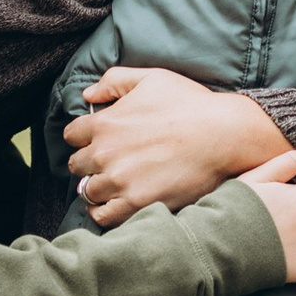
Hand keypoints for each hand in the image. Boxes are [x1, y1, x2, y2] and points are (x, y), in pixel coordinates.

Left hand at [66, 63, 289, 221]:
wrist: (224, 135)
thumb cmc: (191, 103)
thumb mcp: (152, 78)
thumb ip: (114, 81)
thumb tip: (88, 94)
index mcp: (104, 123)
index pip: (72, 136)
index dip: (83, 138)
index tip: (97, 142)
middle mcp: (105, 153)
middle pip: (76, 165)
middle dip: (89, 164)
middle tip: (107, 165)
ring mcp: (119, 181)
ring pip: (87, 192)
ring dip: (96, 189)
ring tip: (112, 186)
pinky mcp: (136, 203)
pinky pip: (103, 216)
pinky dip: (103, 212)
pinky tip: (114, 205)